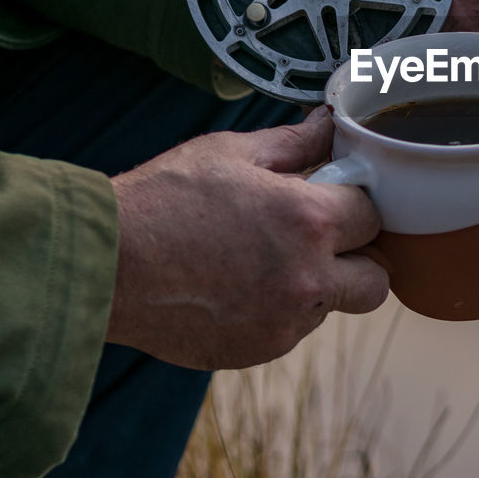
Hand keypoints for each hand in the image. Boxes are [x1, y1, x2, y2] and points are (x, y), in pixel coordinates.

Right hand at [106, 106, 387, 368]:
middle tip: (321, 237)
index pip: (374, 216)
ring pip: (332, 306)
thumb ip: (295, 143)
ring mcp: (284, 324)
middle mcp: (308, 280)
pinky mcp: (256, 352)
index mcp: (309, 222)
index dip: (355, 202)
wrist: (103, 266)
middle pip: (376, 279)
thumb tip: (330, 125)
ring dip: (316, 285)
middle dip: (358, 256)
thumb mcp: (231, 153)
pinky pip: (291, 330)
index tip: (333, 196)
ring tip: (263, 258)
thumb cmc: (163, 199)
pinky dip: (278, 310)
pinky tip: (236, 285)